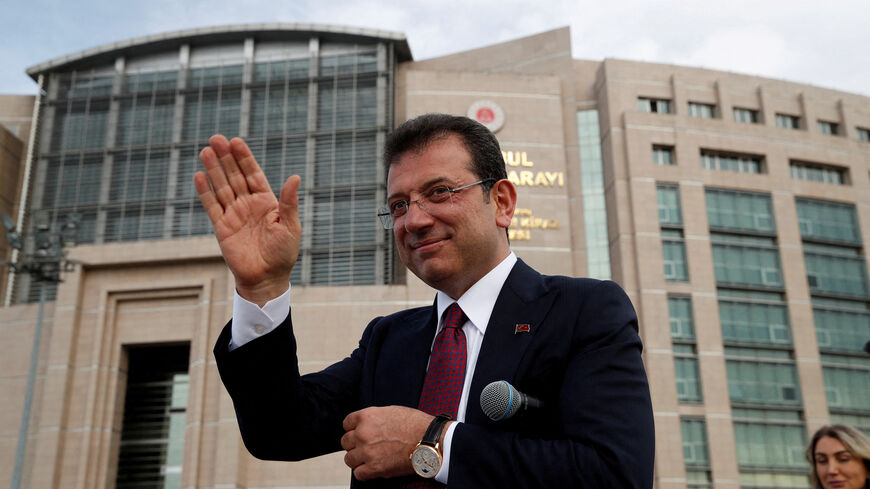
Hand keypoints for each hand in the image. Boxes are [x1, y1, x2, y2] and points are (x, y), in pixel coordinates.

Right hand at [195, 135, 301, 304]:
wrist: (267, 278)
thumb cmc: (283, 253)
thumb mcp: (290, 225)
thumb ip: (289, 201)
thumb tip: (295, 177)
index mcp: (267, 202)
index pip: (253, 174)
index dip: (244, 158)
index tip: (236, 141)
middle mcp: (248, 205)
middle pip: (235, 176)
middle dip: (226, 158)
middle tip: (216, 138)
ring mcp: (234, 215)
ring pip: (221, 187)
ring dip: (214, 169)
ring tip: (206, 150)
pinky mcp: (222, 228)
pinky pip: (212, 206)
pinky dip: (205, 192)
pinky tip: (199, 175)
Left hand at [341, 406, 433, 480]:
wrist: (429, 440)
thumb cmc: (415, 424)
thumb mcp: (391, 411)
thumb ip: (374, 418)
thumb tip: (367, 425)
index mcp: (367, 416)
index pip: (346, 423)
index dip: (354, 429)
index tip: (359, 433)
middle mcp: (363, 433)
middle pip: (345, 442)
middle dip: (355, 444)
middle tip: (366, 447)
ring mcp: (367, 452)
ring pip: (349, 459)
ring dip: (358, 459)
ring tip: (370, 458)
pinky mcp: (374, 468)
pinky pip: (358, 473)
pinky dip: (364, 472)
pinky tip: (373, 468)